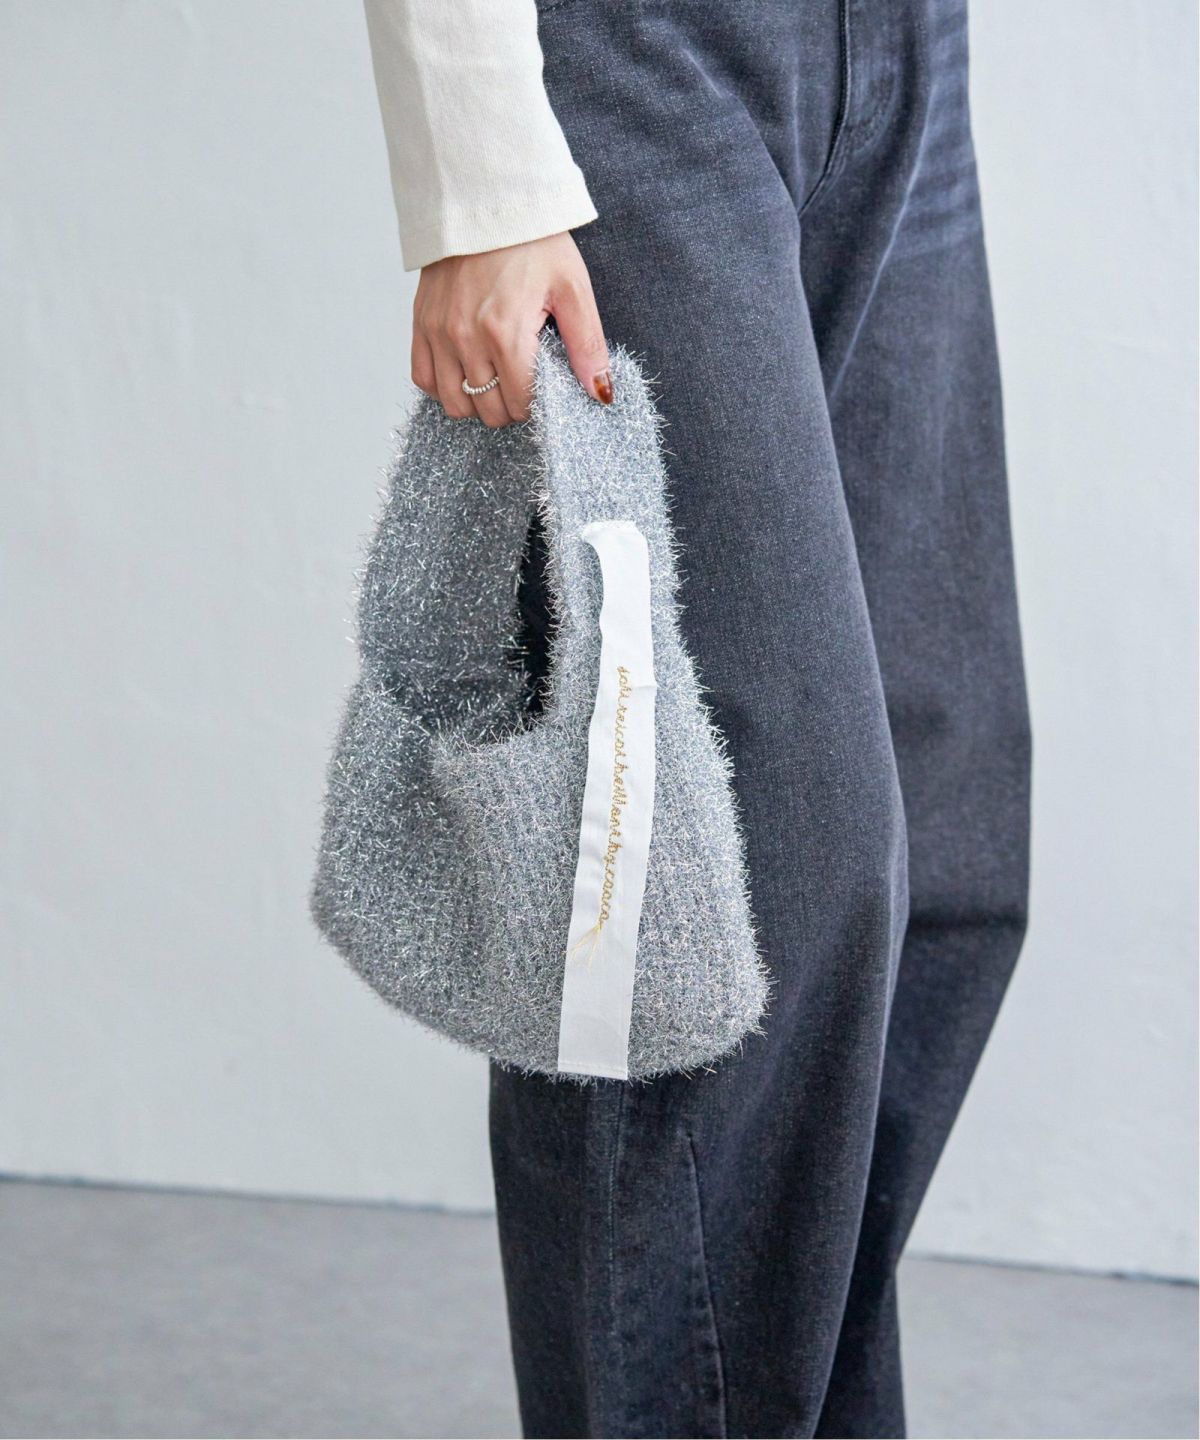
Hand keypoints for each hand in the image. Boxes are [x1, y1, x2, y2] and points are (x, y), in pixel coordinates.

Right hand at [411, 232, 612, 427]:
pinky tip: (466, 373)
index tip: (544, 388)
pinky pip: (423, 378)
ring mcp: (439, 332)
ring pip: (454, 404)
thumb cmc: (534, 242)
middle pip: (488, 410)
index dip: (537, 406)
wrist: (487, 200)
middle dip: (510, 407)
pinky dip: (444, 387)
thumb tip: (601, 393)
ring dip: (477, 403)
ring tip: (496, 381)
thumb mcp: (573, 288)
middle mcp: (466, 337)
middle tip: (523, 384)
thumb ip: (587, 345)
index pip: (520, 403)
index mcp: (506, 331)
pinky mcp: (421, 322)